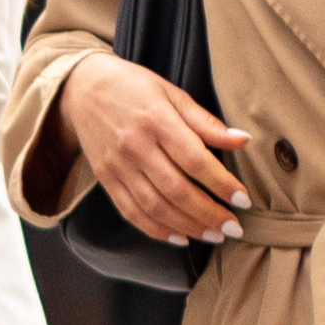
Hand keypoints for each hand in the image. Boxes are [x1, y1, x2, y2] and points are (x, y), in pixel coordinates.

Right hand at [52, 54, 249, 242]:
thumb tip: (243, 140)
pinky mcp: (106, 179)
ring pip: (155, 207)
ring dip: (187, 226)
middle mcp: (135, 147)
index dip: (222, 183)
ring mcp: (118, 166)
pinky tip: (179, 237)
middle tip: (234, 228)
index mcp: (156, 121)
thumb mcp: (172, 93)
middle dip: (209, 214)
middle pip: (176, 190)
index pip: (195, 160)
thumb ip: (206, 122)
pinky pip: (131, 212)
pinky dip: (156, 230)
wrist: (81, 88)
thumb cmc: (133, 87)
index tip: (243, 200)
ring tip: (213, 235)